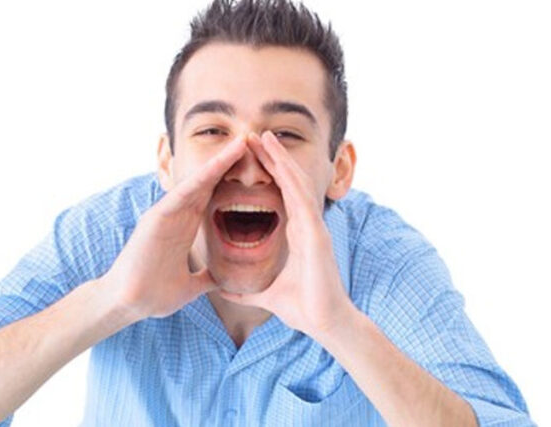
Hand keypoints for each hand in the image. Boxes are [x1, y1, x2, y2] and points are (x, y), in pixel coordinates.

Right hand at [101, 136, 247, 319]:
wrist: (130, 305)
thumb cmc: (154, 294)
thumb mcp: (190, 286)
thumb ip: (205, 278)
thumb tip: (222, 281)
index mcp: (185, 228)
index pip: (213, 197)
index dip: (232, 180)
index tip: (256, 168)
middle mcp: (176, 216)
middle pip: (208, 182)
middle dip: (229, 162)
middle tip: (252, 139)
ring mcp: (166, 214)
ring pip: (197, 182)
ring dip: (218, 163)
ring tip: (241, 144)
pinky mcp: (155, 219)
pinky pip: (180, 195)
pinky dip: (198, 180)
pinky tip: (215, 167)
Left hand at [218, 131, 356, 336]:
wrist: (324, 323)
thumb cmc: (302, 309)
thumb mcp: (266, 296)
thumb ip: (247, 291)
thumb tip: (226, 291)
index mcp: (297, 235)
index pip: (281, 195)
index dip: (269, 174)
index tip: (253, 156)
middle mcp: (307, 226)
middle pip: (289, 183)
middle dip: (273, 158)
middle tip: (255, 135)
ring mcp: (313, 227)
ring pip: (296, 184)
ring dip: (281, 159)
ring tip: (265, 137)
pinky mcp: (316, 234)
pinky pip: (301, 199)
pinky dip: (290, 178)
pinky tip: (279, 162)